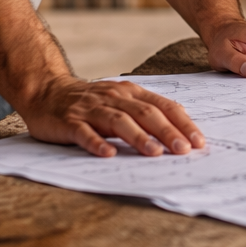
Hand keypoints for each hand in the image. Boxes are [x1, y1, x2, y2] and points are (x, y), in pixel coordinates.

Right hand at [17, 76, 205, 156]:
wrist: (47, 92)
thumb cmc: (91, 102)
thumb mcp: (122, 98)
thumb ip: (148, 107)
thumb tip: (182, 117)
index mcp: (130, 92)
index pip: (162, 106)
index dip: (182, 123)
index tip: (198, 141)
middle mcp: (113, 97)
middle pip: (145, 113)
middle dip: (167, 132)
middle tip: (184, 149)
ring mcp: (91, 109)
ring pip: (119, 121)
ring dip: (139, 137)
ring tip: (155, 153)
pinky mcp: (70, 122)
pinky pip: (85, 133)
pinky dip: (97, 143)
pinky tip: (109, 154)